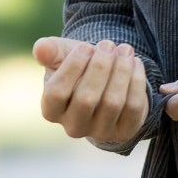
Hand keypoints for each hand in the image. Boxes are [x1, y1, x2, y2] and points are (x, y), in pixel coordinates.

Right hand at [34, 36, 149, 142]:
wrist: (108, 81)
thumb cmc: (80, 66)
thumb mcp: (63, 55)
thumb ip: (50, 51)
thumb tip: (40, 48)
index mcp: (51, 110)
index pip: (56, 93)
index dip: (72, 67)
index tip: (85, 46)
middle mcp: (73, 127)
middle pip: (86, 99)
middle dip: (100, 67)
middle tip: (108, 44)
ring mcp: (99, 132)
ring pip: (112, 103)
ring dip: (121, 71)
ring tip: (124, 50)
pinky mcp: (124, 131)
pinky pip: (134, 108)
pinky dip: (137, 82)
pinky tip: (136, 62)